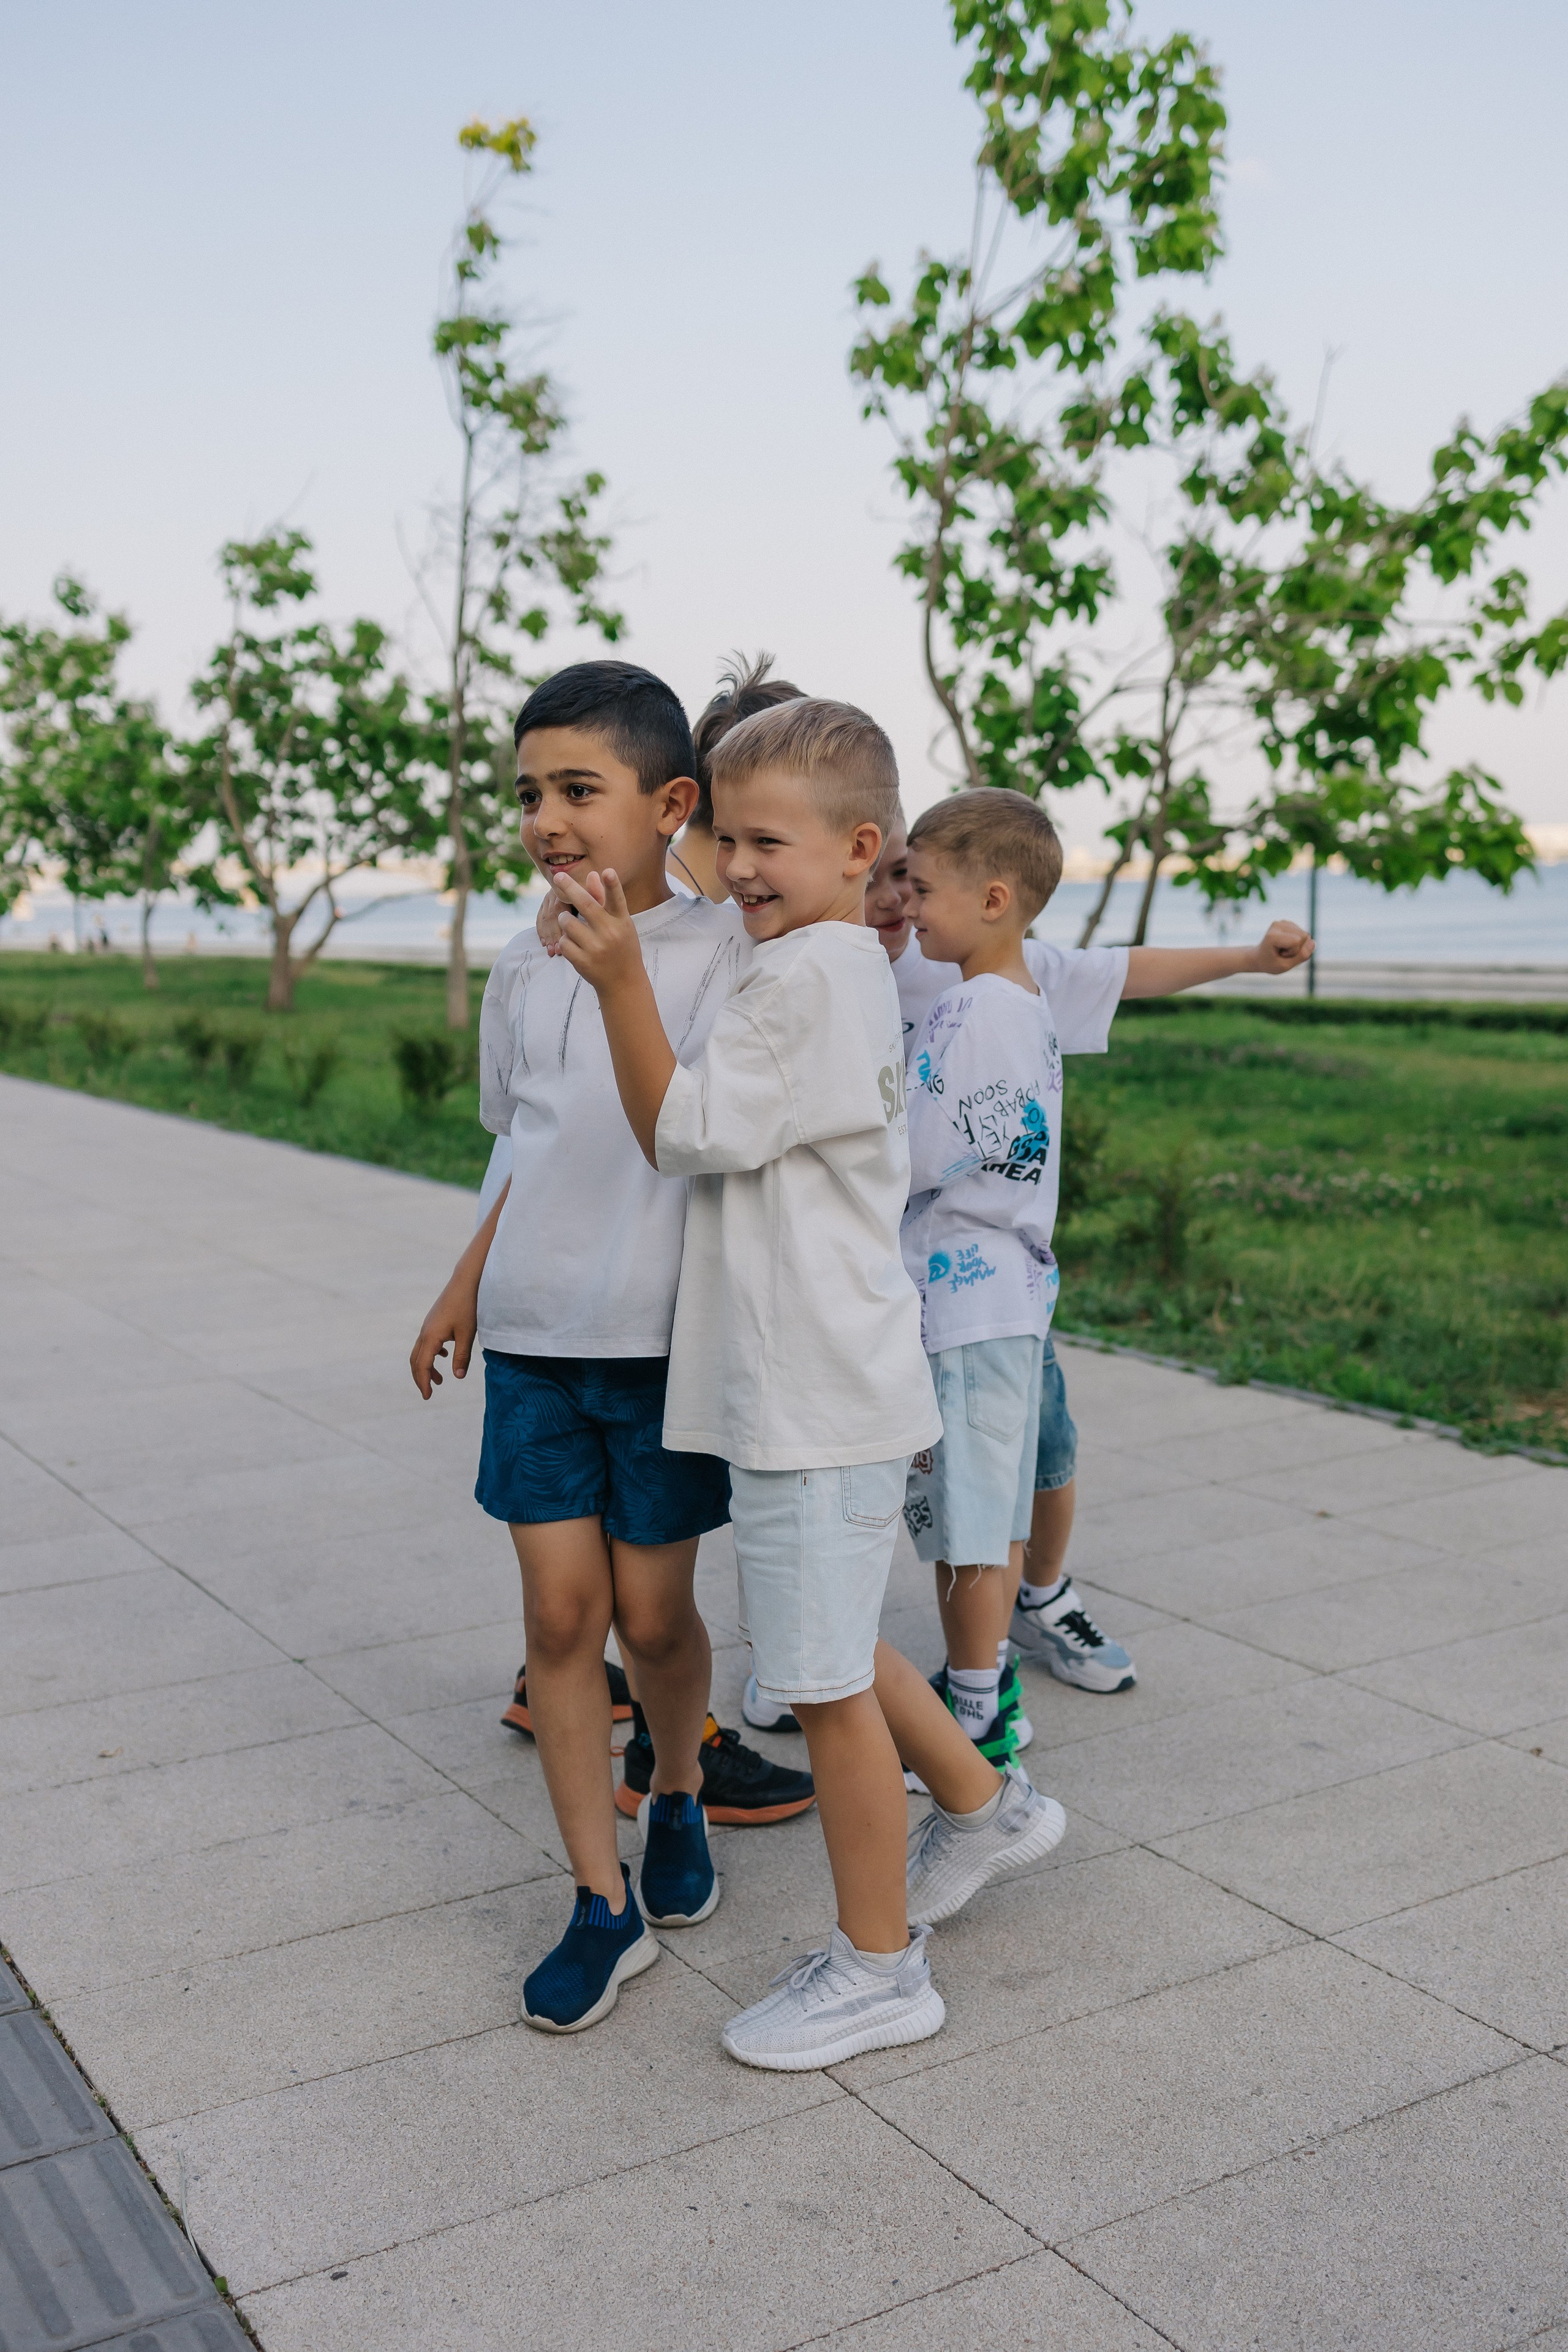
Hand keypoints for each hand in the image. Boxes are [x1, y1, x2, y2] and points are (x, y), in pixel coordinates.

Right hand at [409, 1278, 477, 1398]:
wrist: (466, 1281)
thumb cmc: (468, 1306)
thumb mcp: (467, 1334)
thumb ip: (462, 1356)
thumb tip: (458, 1377)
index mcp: (431, 1337)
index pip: (422, 1366)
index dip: (423, 1383)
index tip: (427, 1397)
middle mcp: (425, 1332)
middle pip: (416, 1360)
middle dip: (420, 1378)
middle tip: (429, 1392)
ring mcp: (428, 1325)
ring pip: (421, 1351)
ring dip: (427, 1366)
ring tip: (440, 1379)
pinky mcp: (434, 1320)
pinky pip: (427, 1341)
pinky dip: (432, 1353)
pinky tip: (445, 1355)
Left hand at [551, 868, 644, 993]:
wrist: (623, 983)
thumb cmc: (621, 947)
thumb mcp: (619, 924)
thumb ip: (604, 900)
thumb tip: (592, 875)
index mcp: (622, 922)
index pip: (617, 900)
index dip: (612, 885)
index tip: (607, 871)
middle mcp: (611, 933)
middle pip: (586, 904)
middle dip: (570, 888)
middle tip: (558, 876)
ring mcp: (596, 948)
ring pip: (568, 922)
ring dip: (564, 920)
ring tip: (572, 926)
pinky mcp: (583, 962)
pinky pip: (563, 942)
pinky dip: (565, 940)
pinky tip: (575, 945)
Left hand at [1250, 919, 1313, 975]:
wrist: (1259, 957)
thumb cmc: (1270, 963)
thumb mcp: (1285, 966)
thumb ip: (1301, 956)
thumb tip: (1313, 942)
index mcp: (1272, 935)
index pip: (1297, 941)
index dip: (1293, 952)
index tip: (1280, 955)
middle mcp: (1277, 925)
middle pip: (1304, 936)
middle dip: (1297, 949)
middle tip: (1283, 953)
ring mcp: (1283, 922)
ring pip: (1305, 935)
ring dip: (1298, 946)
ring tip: (1284, 949)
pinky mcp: (1288, 923)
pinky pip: (1304, 934)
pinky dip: (1298, 942)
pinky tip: (1287, 945)